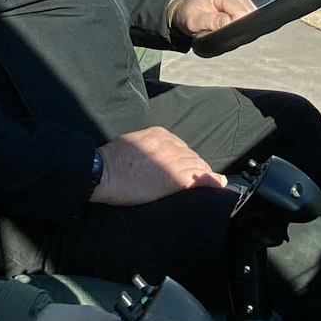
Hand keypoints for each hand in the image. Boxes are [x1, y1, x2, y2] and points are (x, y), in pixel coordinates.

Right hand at [89, 126, 226, 206]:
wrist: (102, 172)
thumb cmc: (110, 161)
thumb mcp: (132, 142)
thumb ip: (148, 145)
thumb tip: (152, 157)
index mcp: (159, 134)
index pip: (182, 147)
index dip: (187, 160)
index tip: (187, 169)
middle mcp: (170, 144)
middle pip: (193, 157)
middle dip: (197, 169)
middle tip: (200, 181)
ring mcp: (174, 160)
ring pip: (199, 167)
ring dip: (204, 176)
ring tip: (211, 185)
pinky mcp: (175, 178)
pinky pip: (201, 179)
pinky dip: (213, 182)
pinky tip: (219, 185)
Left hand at [171, 0, 255, 37]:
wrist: (188, 11)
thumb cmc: (190, 15)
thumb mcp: (194, 21)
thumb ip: (210, 21)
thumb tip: (227, 23)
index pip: (241, 13)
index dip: (236, 27)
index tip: (225, 35)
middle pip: (249, 14)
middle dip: (238, 27)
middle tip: (222, 32)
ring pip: (251, 17)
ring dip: (239, 26)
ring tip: (223, 28)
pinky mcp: (242, 5)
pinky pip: (249, 17)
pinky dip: (241, 24)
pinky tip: (229, 26)